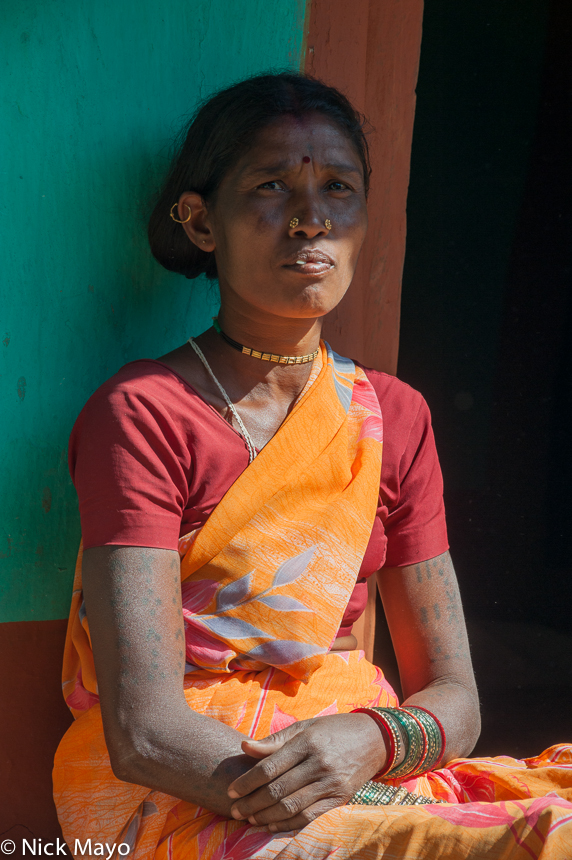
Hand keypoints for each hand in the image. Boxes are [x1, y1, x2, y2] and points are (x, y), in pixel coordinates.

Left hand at [227, 713, 386, 831]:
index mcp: (307, 742)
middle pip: (277, 790)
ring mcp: (332, 783)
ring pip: (291, 807)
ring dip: (265, 816)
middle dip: (252, 803)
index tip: (231, 791)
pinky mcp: (341, 799)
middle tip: (234, 810)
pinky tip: (271, 825)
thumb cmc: (332, 730)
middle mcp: (319, 763)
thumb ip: (274, 740)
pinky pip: (310, 817)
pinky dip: (288, 824)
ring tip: (249, 818)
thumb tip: (244, 747)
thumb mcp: (304, 727)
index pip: (269, 767)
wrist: (375, 739)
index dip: (247, 782)